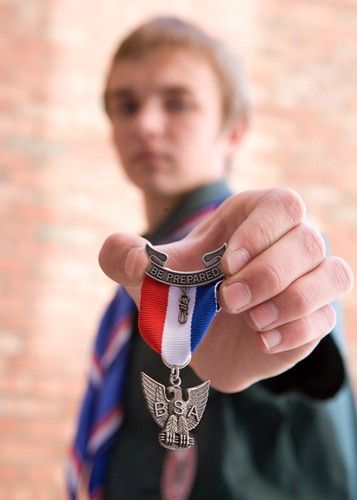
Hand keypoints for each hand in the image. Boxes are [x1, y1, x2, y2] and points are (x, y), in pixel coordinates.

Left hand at [98, 188, 352, 391]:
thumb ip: (123, 256)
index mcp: (255, 219)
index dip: (261, 231)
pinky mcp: (316, 316)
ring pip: (333, 275)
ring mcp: (309, 279)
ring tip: (251, 321)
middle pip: (310, 239)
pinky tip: (262, 341)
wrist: (202, 341)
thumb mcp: (146, 276)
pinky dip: (296, 331)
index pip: (282, 204)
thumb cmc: (180, 296)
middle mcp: (290, 242)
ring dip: (290, 301)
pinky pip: (326, 317)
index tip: (225, 263)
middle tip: (227, 299)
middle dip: (268, 274)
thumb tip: (129, 256)